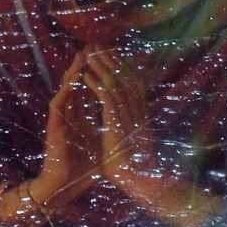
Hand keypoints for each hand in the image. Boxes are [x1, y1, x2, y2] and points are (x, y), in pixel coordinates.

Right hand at [0, 49, 101, 226]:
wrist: (64, 187)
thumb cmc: (82, 171)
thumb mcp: (102, 145)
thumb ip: (110, 131)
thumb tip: (128, 126)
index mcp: (81, 119)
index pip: (90, 91)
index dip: (99, 75)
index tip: (109, 59)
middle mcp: (71, 115)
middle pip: (78, 85)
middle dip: (87, 66)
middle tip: (95, 47)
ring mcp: (62, 120)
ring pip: (68, 89)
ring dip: (74, 71)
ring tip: (83, 54)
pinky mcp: (55, 127)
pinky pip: (61, 103)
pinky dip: (68, 89)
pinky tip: (75, 77)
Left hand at [83, 46, 218, 226]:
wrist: (139, 181)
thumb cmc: (134, 168)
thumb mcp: (132, 142)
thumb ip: (129, 129)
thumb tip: (128, 125)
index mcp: (140, 115)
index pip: (134, 84)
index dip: (124, 67)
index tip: (115, 54)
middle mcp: (137, 111)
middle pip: (126, 78)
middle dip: (112, 60)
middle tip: (100, 45)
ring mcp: (129, 116)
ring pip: (116, 84)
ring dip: (102, 67)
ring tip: (91, 53)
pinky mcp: (118, 124)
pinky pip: (106, 99)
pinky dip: (97, 86)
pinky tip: (86, 76)